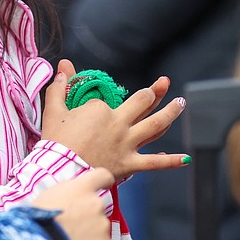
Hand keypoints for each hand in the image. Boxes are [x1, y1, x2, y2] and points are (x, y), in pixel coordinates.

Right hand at [33, 167, 113, 239]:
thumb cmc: (38, 220)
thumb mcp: (49, 195)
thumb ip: (69, 191)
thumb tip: (76, 194)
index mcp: (82, 187)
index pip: (103, 176)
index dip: (104, 182)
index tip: (104, 186)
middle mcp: (96, 203)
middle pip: (98, 206)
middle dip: (88, 215)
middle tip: (72, 226)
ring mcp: (102, 224)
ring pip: (99, 227)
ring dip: (89, 232)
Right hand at [41, 60, 186, 180]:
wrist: (61, 173)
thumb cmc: (56, 143)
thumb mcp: (53, 111)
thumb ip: (59, 88)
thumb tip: (63, 66)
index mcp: (101, 109)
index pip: (106, 100)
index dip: (99, 104)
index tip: (87, 115)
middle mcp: (120, 124)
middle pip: (143, 102)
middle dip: (155, 91)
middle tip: (164, 83)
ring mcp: (128, 144)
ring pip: (155, 125)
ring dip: (171, 112)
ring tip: (181, 103)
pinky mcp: (131, 164)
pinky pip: (155, 162)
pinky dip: (171, 160)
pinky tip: (186, 158)